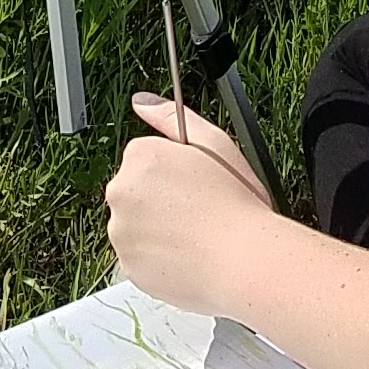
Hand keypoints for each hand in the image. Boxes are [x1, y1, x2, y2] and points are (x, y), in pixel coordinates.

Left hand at [106, 110, 281, 313]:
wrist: (246, 262)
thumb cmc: (237, 204)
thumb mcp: (213, 143)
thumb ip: (171, 116)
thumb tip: (142, 102)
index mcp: (140, 157)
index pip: (146, 156)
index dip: (176, 169)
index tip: (198, 182)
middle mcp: (122, 193)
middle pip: (137, 189)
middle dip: (161, 197)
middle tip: (199, 208)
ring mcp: (122, 233)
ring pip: (136, 224)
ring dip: (157, 227)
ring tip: (195, 235)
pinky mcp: (128, 267)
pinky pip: (140, 256)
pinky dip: (157, 257)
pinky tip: (187, 255)